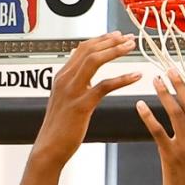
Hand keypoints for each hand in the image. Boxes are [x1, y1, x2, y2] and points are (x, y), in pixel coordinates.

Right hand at [33, 32, 139, 165]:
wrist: (49, 149)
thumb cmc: (59, 130)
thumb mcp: (65, 101)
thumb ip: (74, 86)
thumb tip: (87, 78)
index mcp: (62, 77)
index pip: (82, 49)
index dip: (101, 39)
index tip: (117, 36)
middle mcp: (65, 80)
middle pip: (89, 49)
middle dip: (111, 41)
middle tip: (128, 38)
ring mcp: (72, 91)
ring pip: (95, 61)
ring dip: (115, 51)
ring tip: (131, 48)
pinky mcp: (81, 105)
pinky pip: (104, 86)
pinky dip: (122, 79)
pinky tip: (135, 76)